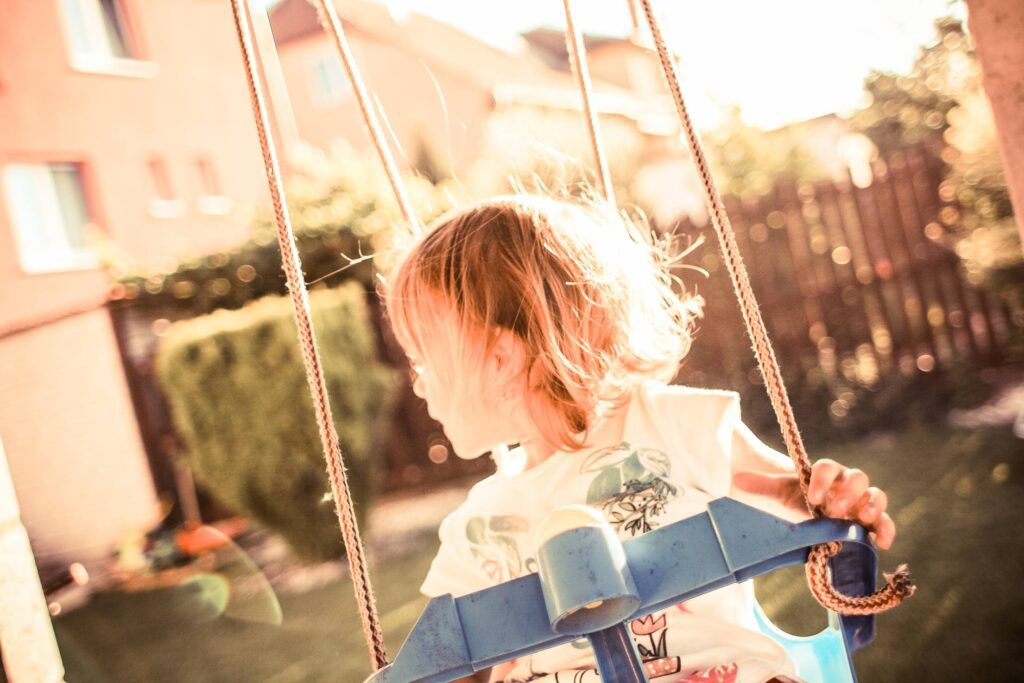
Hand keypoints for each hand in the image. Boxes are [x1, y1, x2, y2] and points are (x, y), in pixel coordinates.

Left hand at [732, 459, 895, 549]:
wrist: (811, 517)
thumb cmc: (798, 499)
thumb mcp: (780, 494)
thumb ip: (763, 486)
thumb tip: (738, 480)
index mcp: (826, 473)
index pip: (828, 467)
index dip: (822, 479)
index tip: (811, 495)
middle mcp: (848, 484)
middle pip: (858, 477)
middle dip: (847, 492)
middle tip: (832, 510)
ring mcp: (863, 503)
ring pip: (877, 496)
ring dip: (872, 506)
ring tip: (862, 518)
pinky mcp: (872, 523)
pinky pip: (886, 523)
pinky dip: (887, 530)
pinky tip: (881, 543)